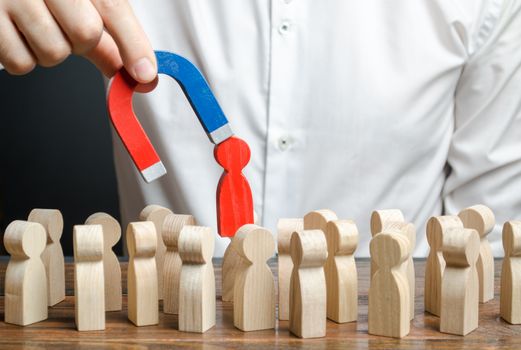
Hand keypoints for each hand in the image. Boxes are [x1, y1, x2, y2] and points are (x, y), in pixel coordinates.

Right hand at [0, 0, 156, 82]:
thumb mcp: (82, 2)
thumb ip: (111, 35)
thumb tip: (140, 71)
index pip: (112, 7)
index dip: (133, 44)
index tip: (145, 74)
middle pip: (85, 34)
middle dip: (81, 43)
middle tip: (64, 26)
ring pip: (54, 53)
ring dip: (51, 51)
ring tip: (36, 26)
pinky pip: (21, 62)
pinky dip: (24, 58)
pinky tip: (18, 34)